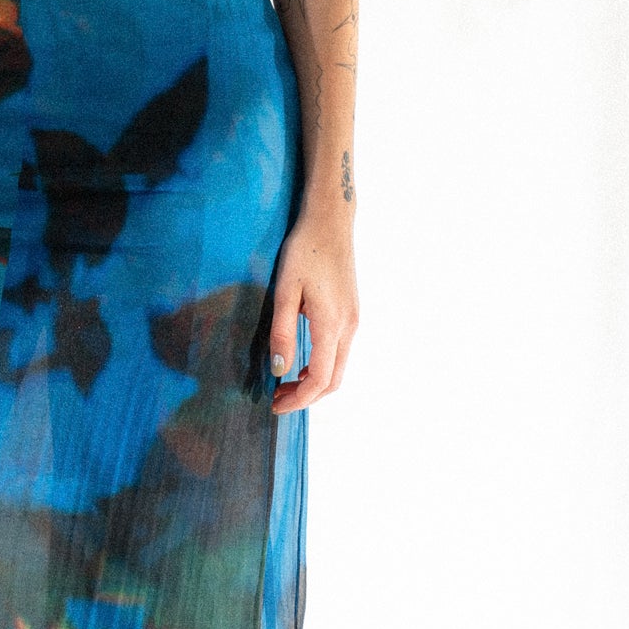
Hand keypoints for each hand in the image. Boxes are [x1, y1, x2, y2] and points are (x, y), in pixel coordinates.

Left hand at [266, 209, 357, 412]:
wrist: (331, 223)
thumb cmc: (304, 251)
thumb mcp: (285, 290)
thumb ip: (282, 332)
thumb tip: (279, 370)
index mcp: (332, 325)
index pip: (319, 380)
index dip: (298, 399)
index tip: (274, 405)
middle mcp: (348, 327)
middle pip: (334, 380)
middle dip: (306, 397)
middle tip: (277, 398)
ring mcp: (354, 320)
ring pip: (339, 367)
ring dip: (314, 382)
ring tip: (285, 383)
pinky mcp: (352, 312)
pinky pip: (340, 351)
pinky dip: (322, 366)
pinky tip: (301, 361)